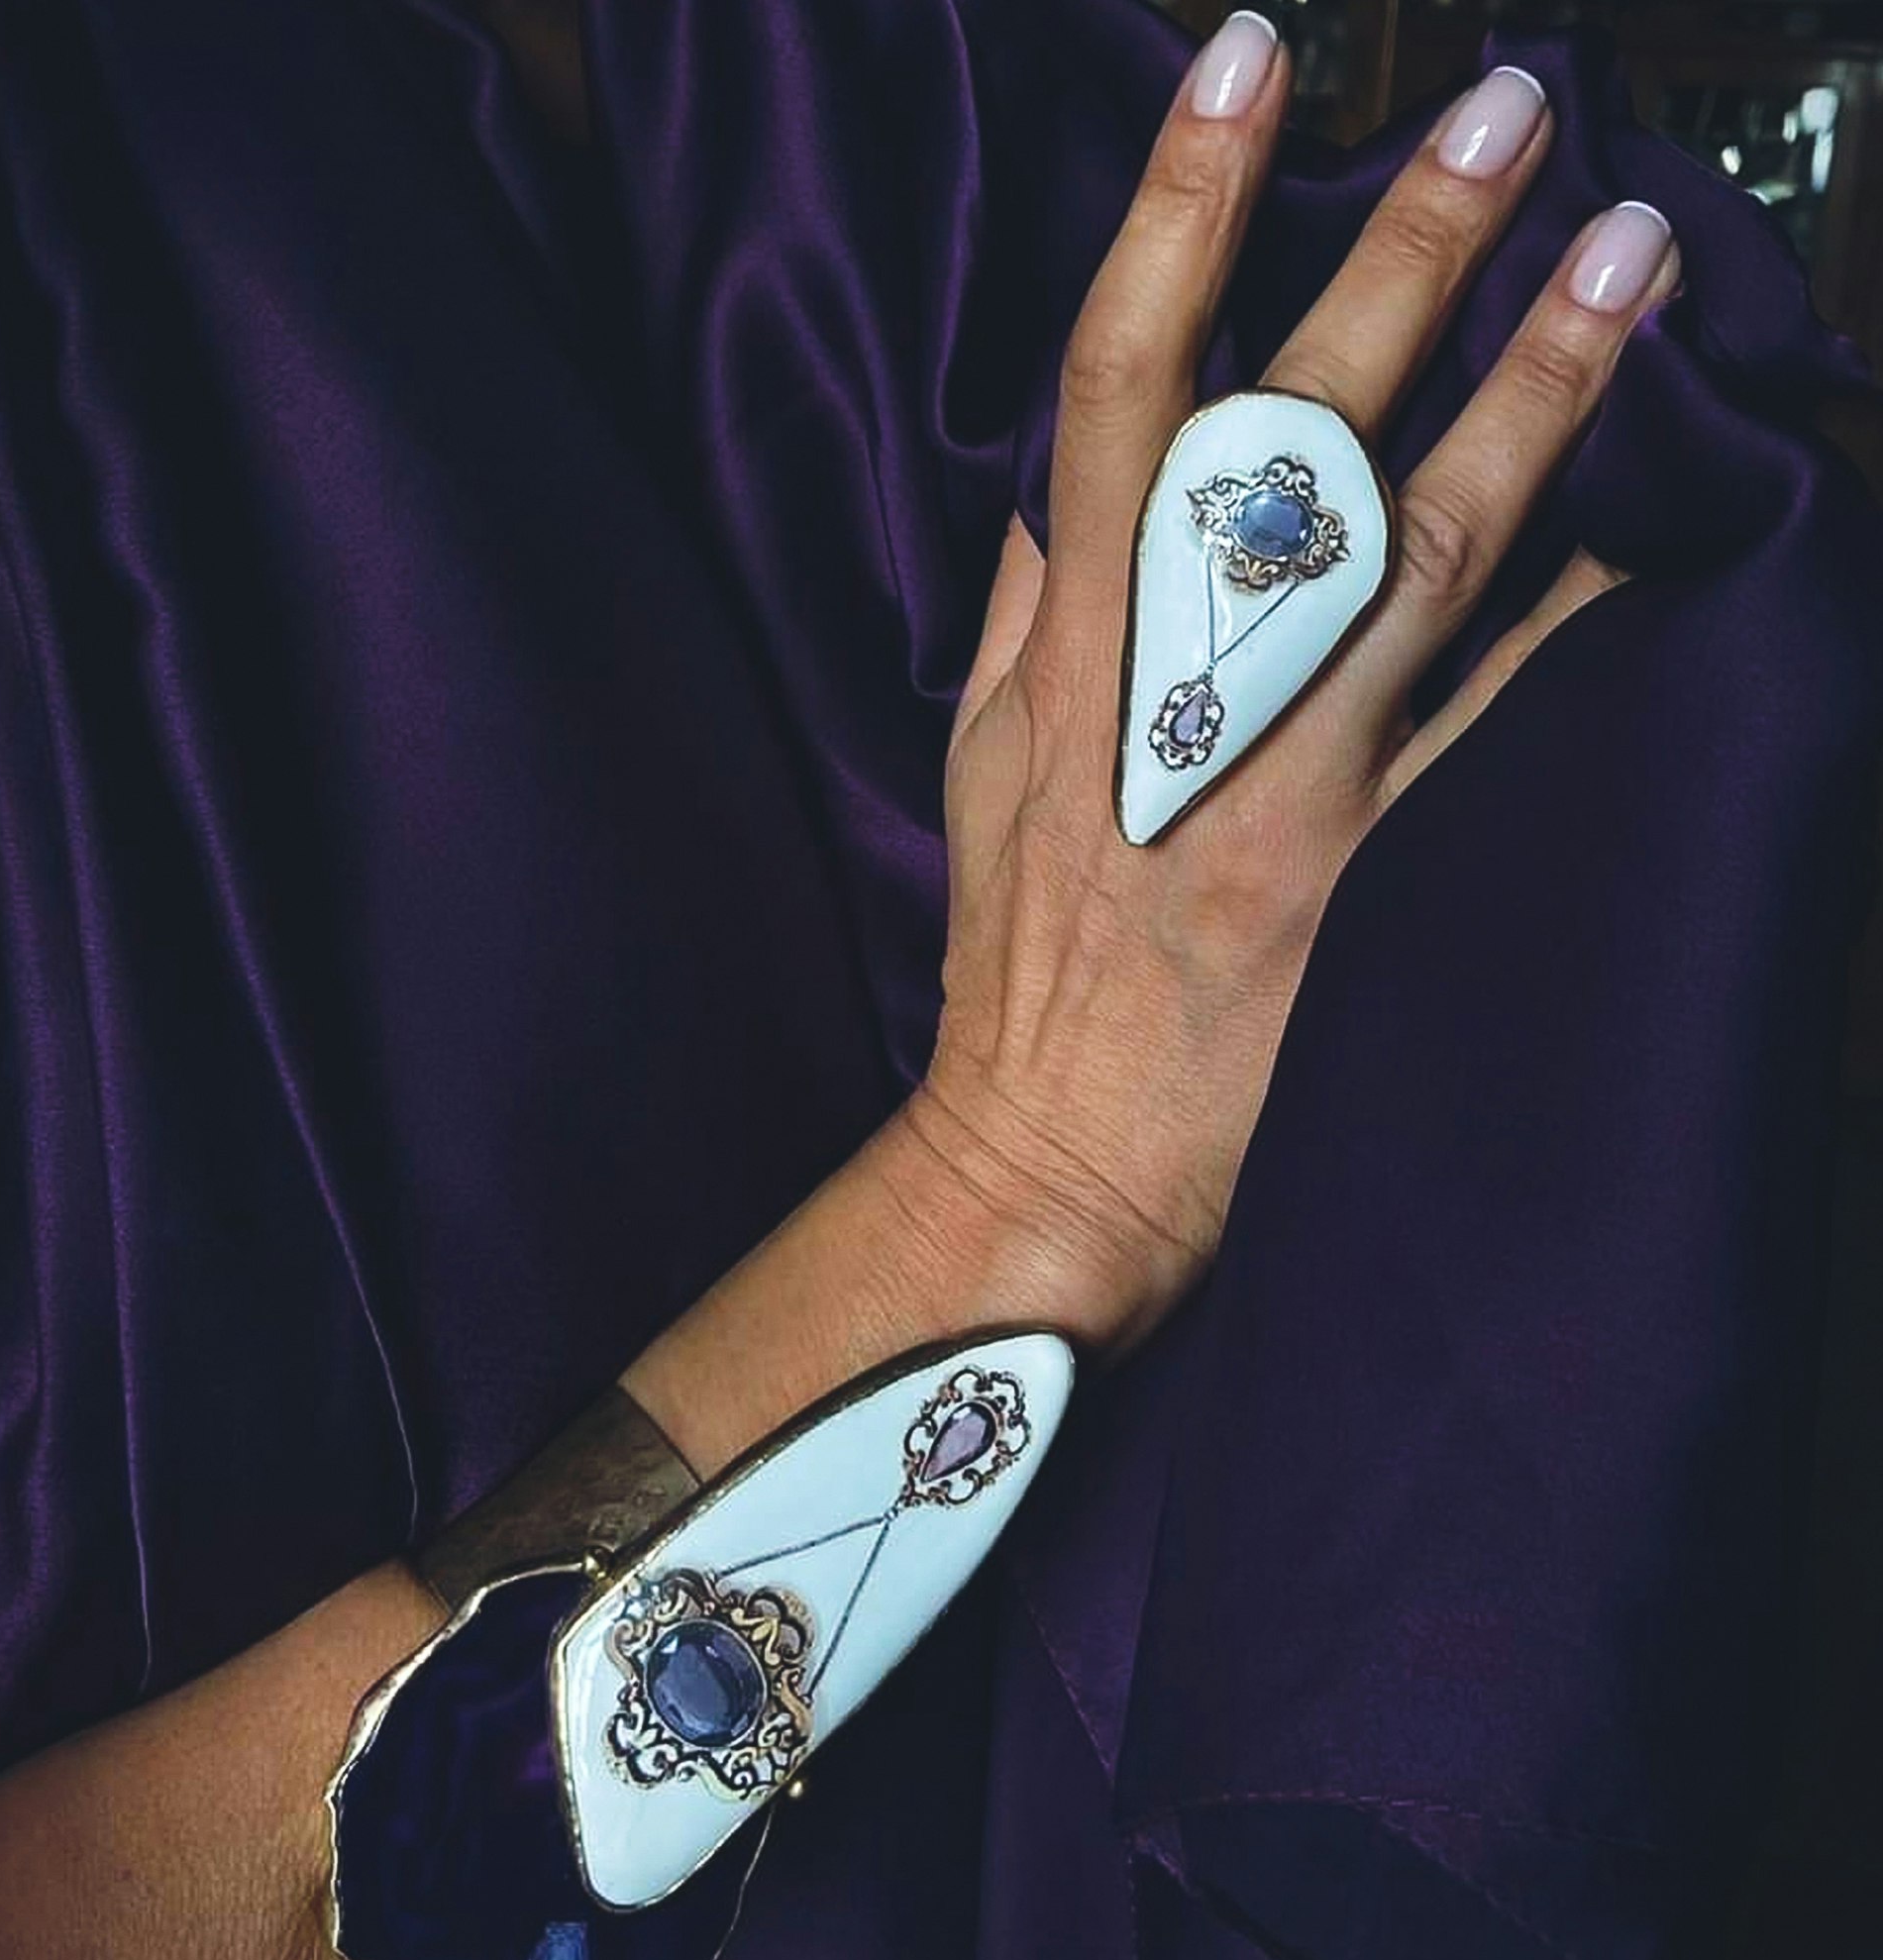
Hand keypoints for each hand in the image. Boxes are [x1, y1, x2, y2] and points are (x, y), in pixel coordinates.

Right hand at [897, 33, 1665, 1345]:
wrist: (1045, 1152)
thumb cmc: (1012, 950)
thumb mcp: (982, 747)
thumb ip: (1042, 596)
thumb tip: (1086, 461)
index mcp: (1058, 634)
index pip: (1111, 377)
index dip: (1178, 211)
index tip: (1241, 63)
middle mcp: (1167, 677)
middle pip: (1288, 429)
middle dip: (1393, 255)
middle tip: (1499, 109)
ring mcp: (1279, 758)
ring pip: (1423, 539)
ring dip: (1539, 380)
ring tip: (1628, 241)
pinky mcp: (1359, 840)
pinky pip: (1492, 691)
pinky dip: (1583, 585)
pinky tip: (1677, 487)